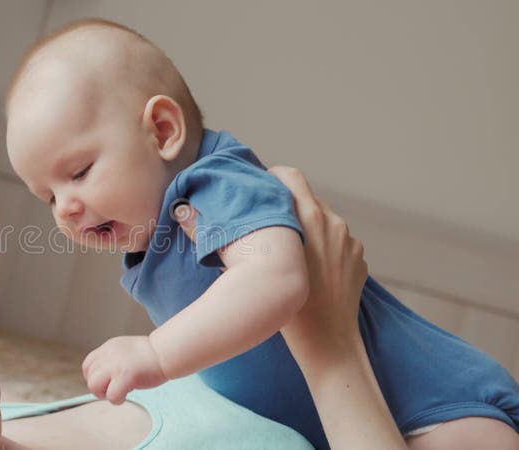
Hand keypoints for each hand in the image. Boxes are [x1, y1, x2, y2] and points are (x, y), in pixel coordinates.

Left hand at [82, 336, 167, 403]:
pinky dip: (117, 400)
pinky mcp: (125, 375)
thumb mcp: (125, 350)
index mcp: (109, 347)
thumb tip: (104, 377)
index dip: (94, 377)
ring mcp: (116, 365)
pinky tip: (128, 394)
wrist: (166, 352)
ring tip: (120, 392)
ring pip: (94, 386)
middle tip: (115, 389)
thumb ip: (113, 359)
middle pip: (89, 377)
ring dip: (105, 394)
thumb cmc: (151, 355)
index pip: (88, 365)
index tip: (108, 382)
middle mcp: (109, 354)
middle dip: (99, 388)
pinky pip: (111, 395)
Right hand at [173, 166, 367, 366]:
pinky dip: (326, 249)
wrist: (328, 340)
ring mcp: (349, 240)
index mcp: (308, 217)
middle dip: (289, 209)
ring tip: (291, 251)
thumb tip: (183, 209)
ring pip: (324, 222)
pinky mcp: (358, 257)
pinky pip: (340, 243)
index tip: (262, 190)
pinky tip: (313, 269)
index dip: (274, 178)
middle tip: (270, 225)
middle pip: (307, 200)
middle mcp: (332, 223)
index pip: (289, 176)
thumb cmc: (287, 308)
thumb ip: (216, 235)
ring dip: (308, 230)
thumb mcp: (249, 268)